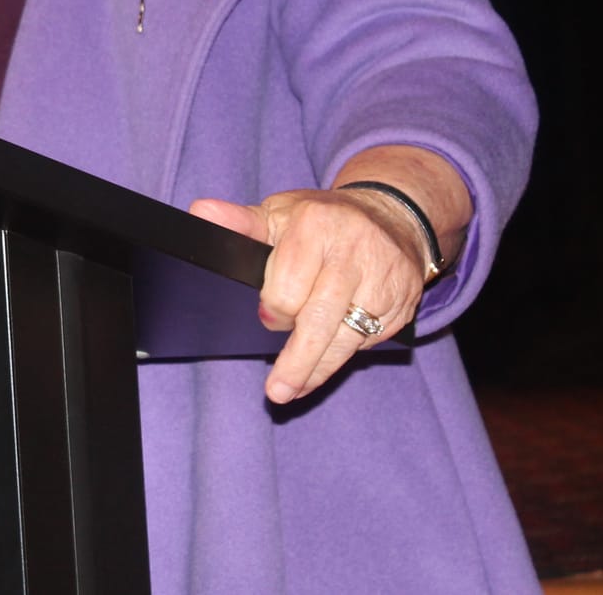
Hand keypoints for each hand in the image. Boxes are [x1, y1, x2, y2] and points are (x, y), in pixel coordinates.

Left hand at [189, 187, 428, 403]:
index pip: (288, 285)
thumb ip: (240, 222)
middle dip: (296, 359)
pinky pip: (370, 340)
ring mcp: (382, 278)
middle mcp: (352, 251)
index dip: (274, 308)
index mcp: (315, 225)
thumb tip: (201, 213)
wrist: (389, 216)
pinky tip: (323, 369)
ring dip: (318, 370)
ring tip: (293, 390)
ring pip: (346, 337)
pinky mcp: (402, 302)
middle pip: (319, 318)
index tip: (267, 317)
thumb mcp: (278, 213)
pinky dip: (344, 358)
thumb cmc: (320, 220)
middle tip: (275, 390)